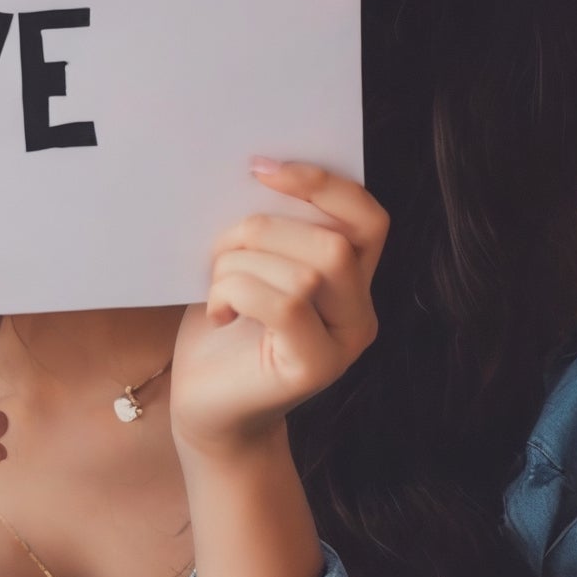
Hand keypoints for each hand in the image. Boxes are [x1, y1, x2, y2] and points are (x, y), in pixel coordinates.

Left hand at [170, 158, 386, 460]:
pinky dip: (237, 293)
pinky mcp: (313, 369)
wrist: (207, 410)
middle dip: (262, 230)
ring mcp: (341, 345)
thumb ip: (270, 230)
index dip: (322, 185)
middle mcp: (360, 313)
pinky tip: (219, 312)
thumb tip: (255, 173)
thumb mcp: (250, 264)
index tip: (260, 167)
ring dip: (240, 266)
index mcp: (354, 278)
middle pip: (333, 242)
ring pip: (306, 272)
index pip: (368, 218)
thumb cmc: (225, 328)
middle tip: (219, 249)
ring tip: (217, 286)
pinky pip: (285, 304)